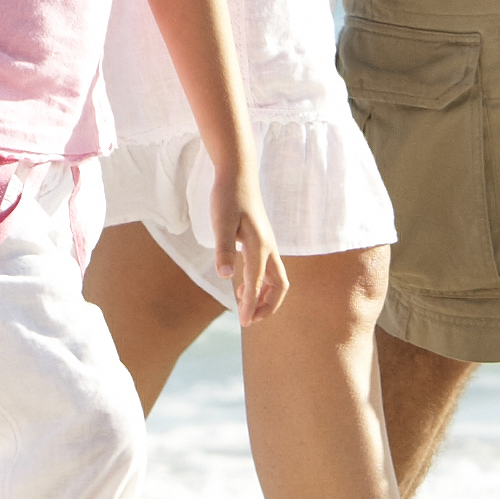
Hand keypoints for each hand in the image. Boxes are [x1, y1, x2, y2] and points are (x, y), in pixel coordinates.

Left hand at [209, 176, 288, 323]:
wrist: (238, 174)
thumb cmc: (228, 196)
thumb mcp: (221, 222)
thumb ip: (223, 249)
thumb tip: (225, 276)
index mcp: (259, 246)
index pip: (257, 283)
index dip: (250, 305)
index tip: (243, 323)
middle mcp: (269, 248)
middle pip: (278, 285)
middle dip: (267, 306)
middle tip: (248, 321)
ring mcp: (268, 244)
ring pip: (275, 278)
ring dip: (264, 296)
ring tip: (244, 308)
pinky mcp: (262, 241)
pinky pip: (268, 269)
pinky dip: (260, 284)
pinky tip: (242, 286)